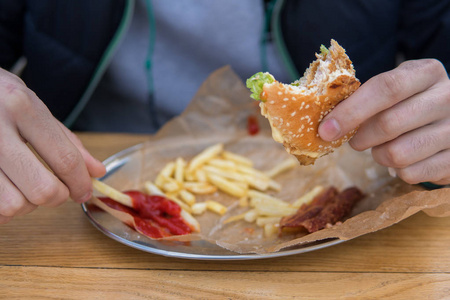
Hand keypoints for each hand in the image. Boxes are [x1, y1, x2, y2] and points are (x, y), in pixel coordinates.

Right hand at [0, 68, 105, 223]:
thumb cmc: (0, 98)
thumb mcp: (35, 108)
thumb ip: (67, 141)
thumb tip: (96, 172)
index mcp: (22, 107)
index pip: (65, 159)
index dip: (80, 183)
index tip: (84, 192)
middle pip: (43, 189)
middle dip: (57, 196)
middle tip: (56, 189)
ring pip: (15, 204)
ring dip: (27, 204)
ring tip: (24, 186)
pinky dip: (4, 208)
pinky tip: (6, 189)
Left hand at [319, 59, 449, 185]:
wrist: (449, 122)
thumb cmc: (407, 104)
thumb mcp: (392, 91)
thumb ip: (362, 99)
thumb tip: (326, 125)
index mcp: (427, 72)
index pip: (385, 88)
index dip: (351, 112)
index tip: (326, 130)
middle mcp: (448, 97)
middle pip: (389, 123)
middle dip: (360, 138)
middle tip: (355, 140)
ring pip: (398, 154)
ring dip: (379, 155)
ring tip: (382, 147)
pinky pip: (411, 174)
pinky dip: (396, 170)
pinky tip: (403, 158)